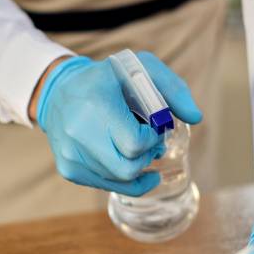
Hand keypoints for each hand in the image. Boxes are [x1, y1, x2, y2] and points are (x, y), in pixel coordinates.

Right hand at [32, 52, 201, 195]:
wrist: (57, 92)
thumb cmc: (106, 80)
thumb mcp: (140, 68)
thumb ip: (173, 89)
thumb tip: (196, 118)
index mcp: (96, 104)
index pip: (135, 143)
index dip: (152, 139)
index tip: (153, 127)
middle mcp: (79, 133)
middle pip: (128, 168)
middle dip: (146, 157)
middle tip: (150, 142)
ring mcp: (71, 155)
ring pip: (119, 180)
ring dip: (137, 168)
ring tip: (138, 149)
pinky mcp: (69, 169)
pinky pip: (107, 186)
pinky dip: (124, 179)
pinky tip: (133, 167)